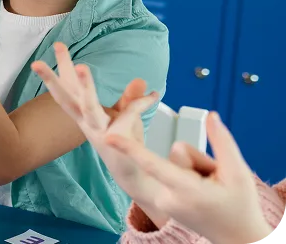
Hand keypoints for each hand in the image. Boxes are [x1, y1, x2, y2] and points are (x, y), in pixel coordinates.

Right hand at [32, 42, 168, 223]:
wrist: (134, 173)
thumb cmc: (125, 142)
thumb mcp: (127, 116)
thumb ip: (131, 98)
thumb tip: (139, 79)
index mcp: (83, 114)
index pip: (69, 88)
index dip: (63, 67)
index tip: (58, 44)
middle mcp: (86, 122)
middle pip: (65, 98)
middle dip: (51, 79)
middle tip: (37, 62)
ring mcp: (98, 131)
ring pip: (88, 107)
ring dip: (85, 87)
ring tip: (80, 66)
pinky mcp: (113, 140)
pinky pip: (127, 116)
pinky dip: (140, 104)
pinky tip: (153, 95)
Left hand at [106, 111, 270, 243]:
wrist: (238, 238)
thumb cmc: (240, 207)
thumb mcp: (238, 174)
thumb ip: (222, 142)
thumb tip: (210, 116)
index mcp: (185, 190)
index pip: (152, 163)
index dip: (129, 149)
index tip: (108, 137)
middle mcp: (167, 197)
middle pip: (175, 157)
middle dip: (196, 161)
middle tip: (215, 181)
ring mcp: (163, 202)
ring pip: (174, 165)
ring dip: (193, 170)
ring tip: (210, 189)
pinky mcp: (162, 202)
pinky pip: (171, 175)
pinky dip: (187, 179)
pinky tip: (202, 194)